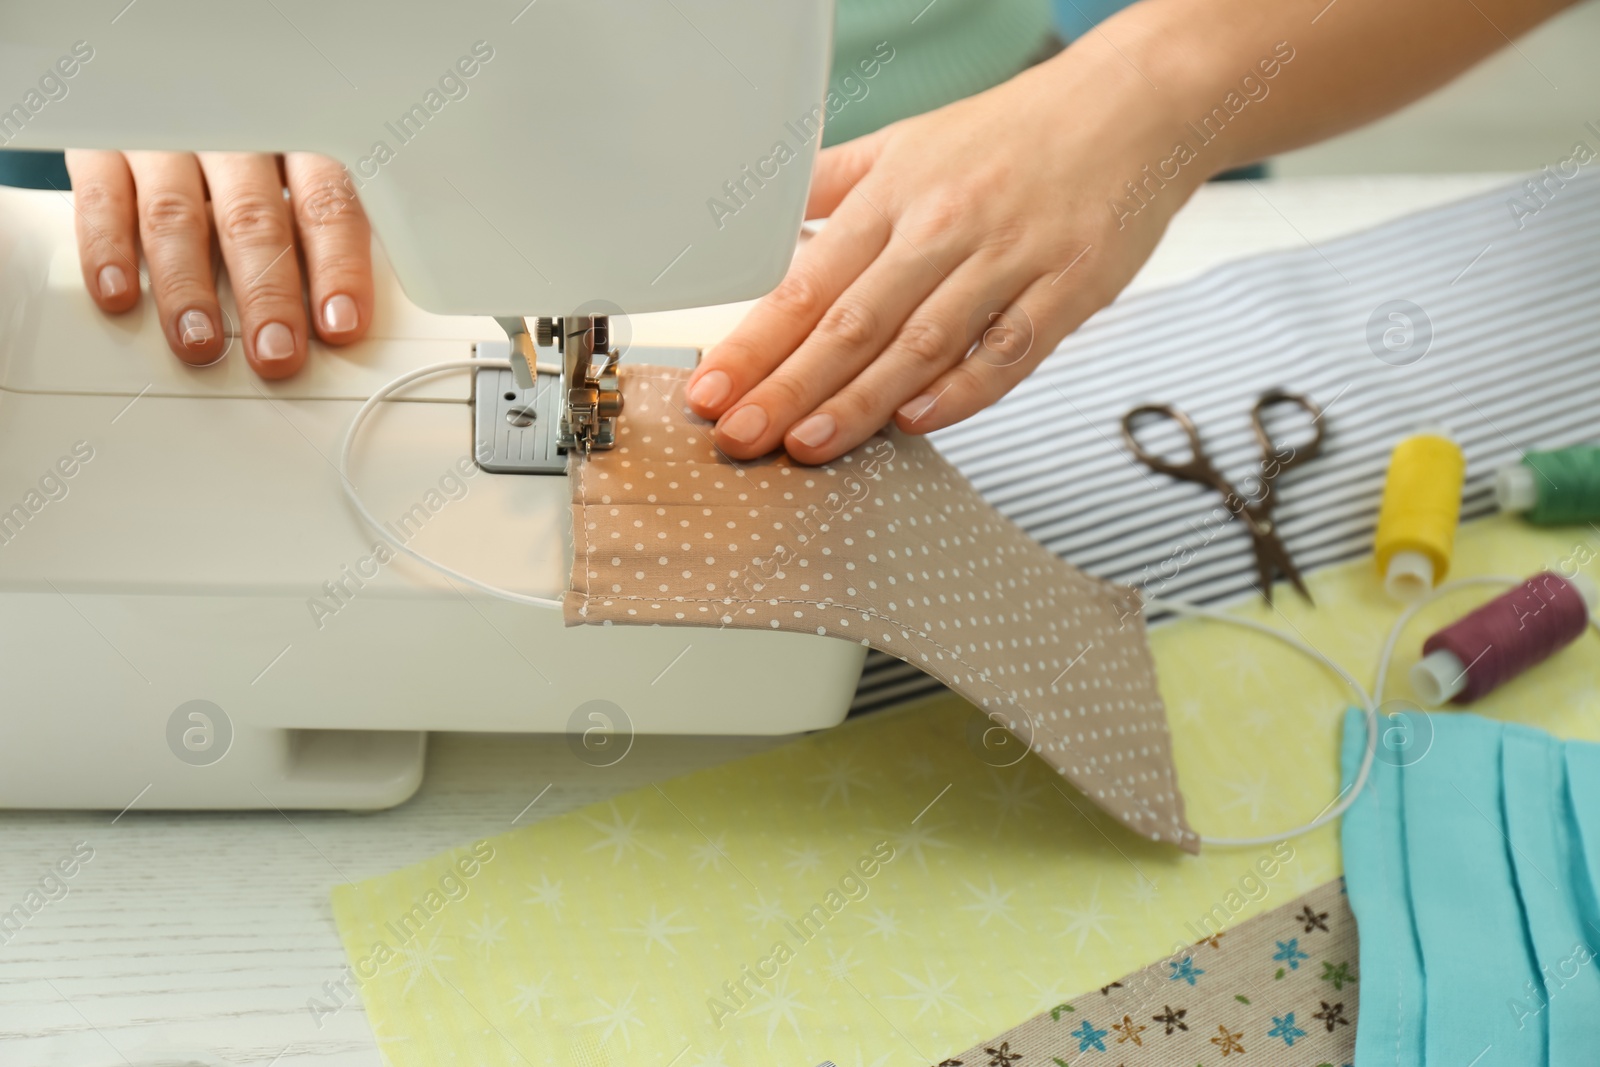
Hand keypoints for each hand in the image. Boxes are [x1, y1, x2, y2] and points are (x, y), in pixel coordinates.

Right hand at [65, 151, 372, 378]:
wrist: (157, 86)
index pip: (326, 204)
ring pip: (176, 214)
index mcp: (295, 142)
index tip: (341, 323)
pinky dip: (108, 248)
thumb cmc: (246, 154)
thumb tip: (343, 314)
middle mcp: (232, 137)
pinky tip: (120, 294)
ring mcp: (165, 139)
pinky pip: (104, 196)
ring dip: (188, 286)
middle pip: (253, 217)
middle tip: (275, 351)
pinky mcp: (101, 146)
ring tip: (200, 340)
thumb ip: (318, 231)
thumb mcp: (295, 174)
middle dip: (266, 292)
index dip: (337, 267)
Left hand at [685, 49, 1195, 463]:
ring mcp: (1009, 257)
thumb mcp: (909, 140)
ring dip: (861, 400)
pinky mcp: (1070, 286)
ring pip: (922, 343)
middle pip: (852, 321)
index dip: (755, 343)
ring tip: (808, 443)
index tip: (713, 389)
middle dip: (788, 386)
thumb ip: (833, 188)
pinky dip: (964, 390)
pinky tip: (917, 421)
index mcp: (895, 194)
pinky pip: (1009, 348)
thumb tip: (763, 226)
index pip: (807, 282)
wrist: (1133, 105)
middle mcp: (944, 225)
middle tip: (740, 436)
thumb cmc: (1016, 132)